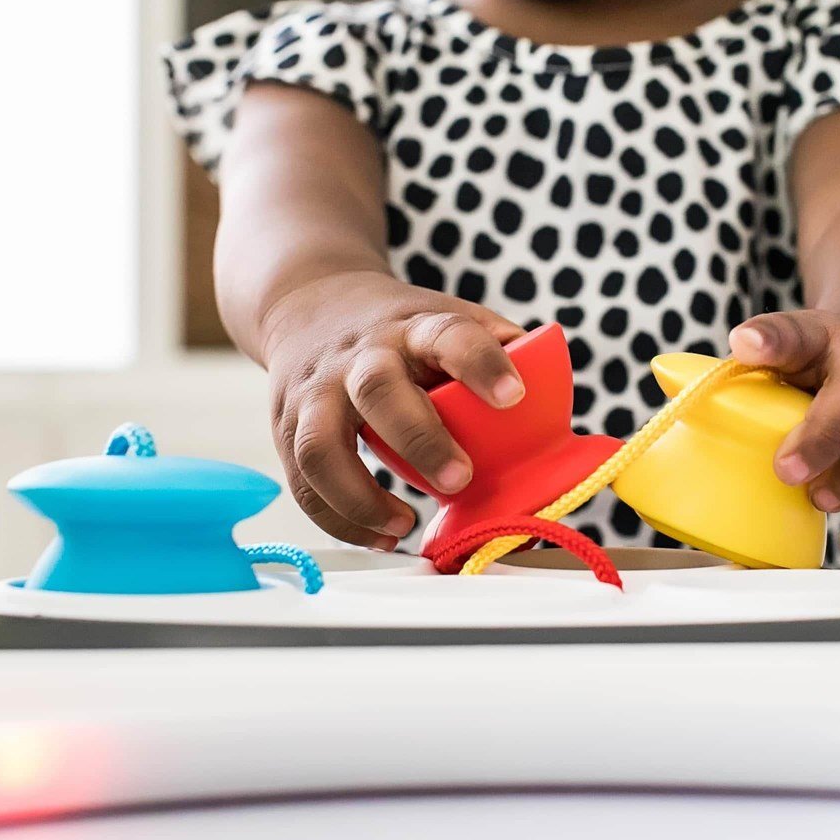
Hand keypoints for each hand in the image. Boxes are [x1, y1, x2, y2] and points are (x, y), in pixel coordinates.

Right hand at [261, 271, 525, 548]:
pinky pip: (304, 482)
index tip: (514, 396)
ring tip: (406, 523)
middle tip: (460, 478)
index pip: (449, 335)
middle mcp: (360, 356)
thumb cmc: (398, 327)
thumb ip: (495, 350)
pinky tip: (381, 535)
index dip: (482, 363)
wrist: (308, 304)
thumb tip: (551, 406)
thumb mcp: (444, 316)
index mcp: (413, 327)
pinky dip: (340, 519)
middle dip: (420, 439)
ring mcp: (317, 391)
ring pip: (322, 446)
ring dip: (363, 497)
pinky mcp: (287, 426)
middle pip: (379, 390)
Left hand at [728, 310, 839, 556]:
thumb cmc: (825, 362)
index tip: (745, 347)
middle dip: (826, 435)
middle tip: (787, 471)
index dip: (771, 339)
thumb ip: (744, 367)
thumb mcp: (787, 348)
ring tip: (821, 502)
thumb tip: (669, 378)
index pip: (796, 330)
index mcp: (826, 335)